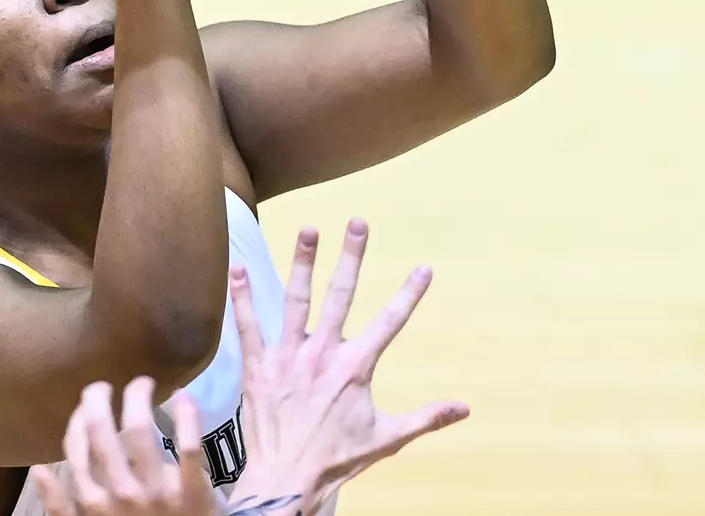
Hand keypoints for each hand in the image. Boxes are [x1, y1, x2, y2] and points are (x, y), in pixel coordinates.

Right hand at [31, 377, 218, 515]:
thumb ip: (63, 509)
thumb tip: (39, 470)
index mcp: (92, 503)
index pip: (76, 449)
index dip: (78, 419)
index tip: (86, 403)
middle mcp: (120, 494)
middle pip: (101, 430)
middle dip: (98, 398)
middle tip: (104, 385)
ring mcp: (157, 492)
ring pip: (140, 431)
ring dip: (137, 397)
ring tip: (142, 383)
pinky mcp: (193, 492)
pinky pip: (190, 446)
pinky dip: (187, 415)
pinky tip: (184, 396)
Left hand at [228, 221, 469, 515]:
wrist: (287, 481)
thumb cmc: (336, 461)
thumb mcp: (387, 439)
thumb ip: (426, 417)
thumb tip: (465, 408)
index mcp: (355, 368)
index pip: (390, 322)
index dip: (409, 294)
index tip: (423, 267)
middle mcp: (323, 355)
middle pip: (341, 296)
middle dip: (351, 257)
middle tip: (357, 223)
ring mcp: (288, 359)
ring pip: (296, 301)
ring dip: (303, 263)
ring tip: (308, 231)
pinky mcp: (259, 368)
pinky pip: (249, 326)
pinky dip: (243, 297)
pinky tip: (238, 270)